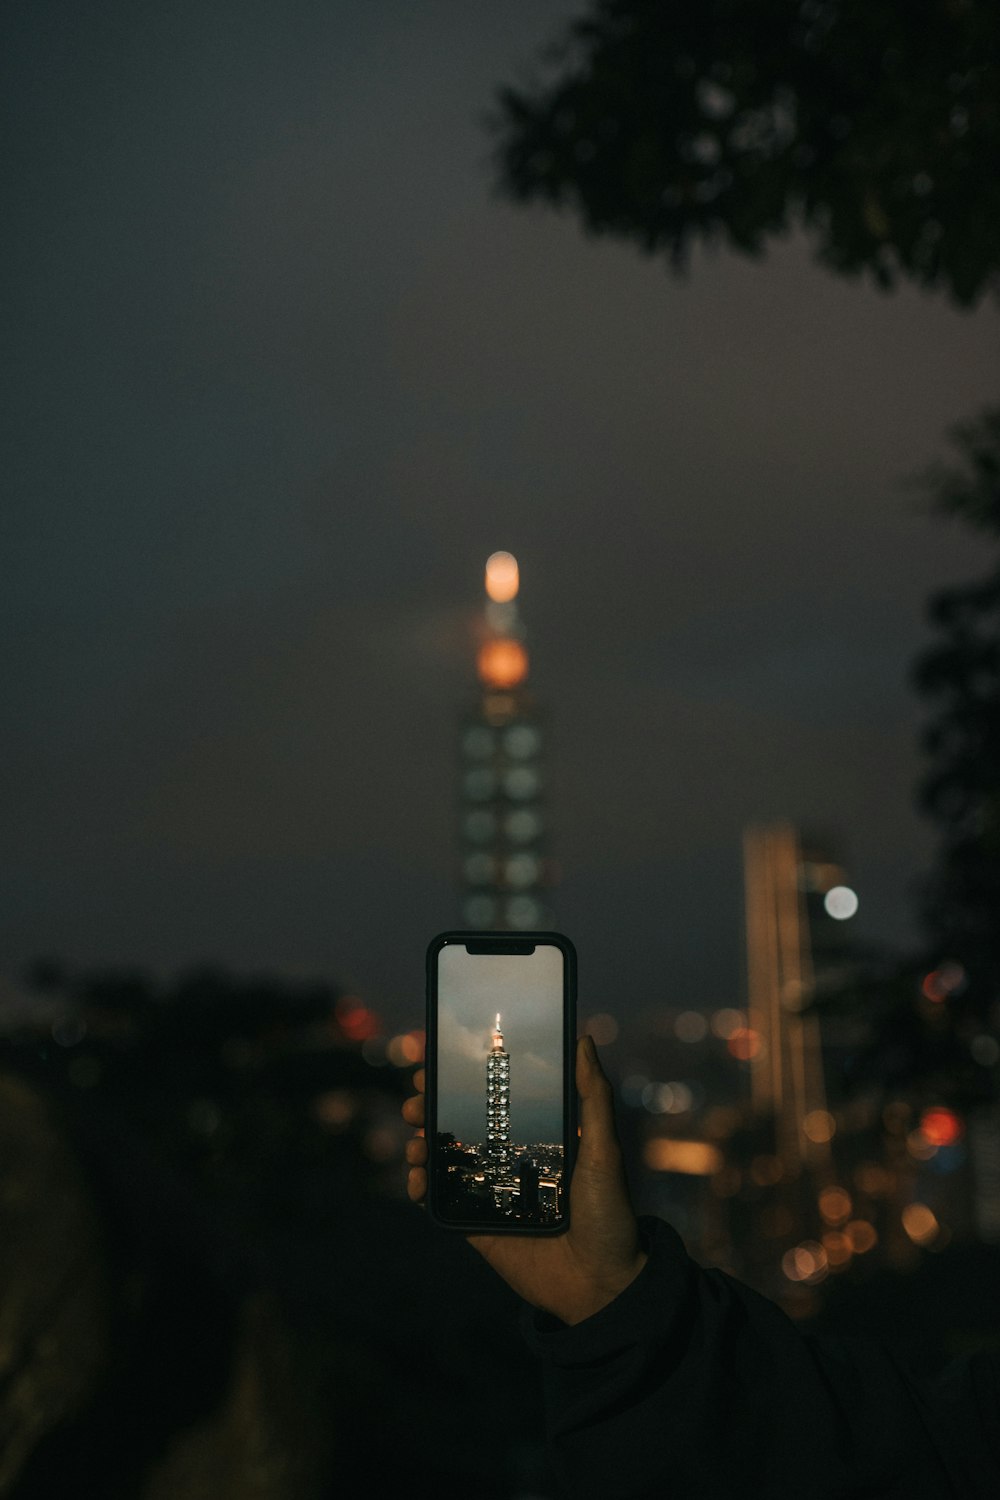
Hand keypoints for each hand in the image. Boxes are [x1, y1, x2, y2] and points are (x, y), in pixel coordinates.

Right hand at [402, 1035, 646, 1325]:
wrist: (602, 1287)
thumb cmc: (609, 1213)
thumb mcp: (603, 1149)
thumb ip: (593, 1097)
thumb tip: (584, 1039)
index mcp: (537, 1135)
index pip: (493, 1098)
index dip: (462, 1079)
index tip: (436, 1062)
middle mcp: (510, 1159)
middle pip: (459, 1124)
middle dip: (430, 1108)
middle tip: (416, 1101)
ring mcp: (492, 1193)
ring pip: (444, 1159)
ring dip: (421, 1144)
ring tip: (416, 1142)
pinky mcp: (478, 1226)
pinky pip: (441, 1201)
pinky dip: (421, 1187)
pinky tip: (415, 1180)